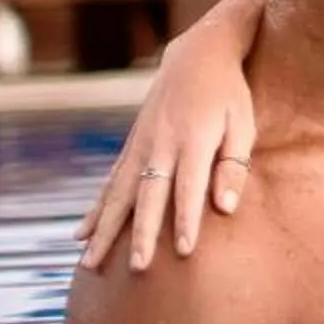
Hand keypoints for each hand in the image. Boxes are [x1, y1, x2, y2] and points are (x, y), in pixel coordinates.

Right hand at [73, 24, 258, 271]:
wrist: (197, 55)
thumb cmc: (230, 94)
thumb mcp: (243, 124)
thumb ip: (234, 166)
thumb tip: (225, 209)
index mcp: (194, 139)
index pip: (189, 188)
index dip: (188, 220)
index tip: (185, 252)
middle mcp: (160, 144)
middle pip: (149, 196)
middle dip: (143, 233)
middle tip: (138, 268)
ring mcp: (140, 145)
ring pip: (118, 194)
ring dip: (105, 230)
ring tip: (91, 265)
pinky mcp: (130, 147)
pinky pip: (109, 184)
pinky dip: (94, 210)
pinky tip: (80, 236)